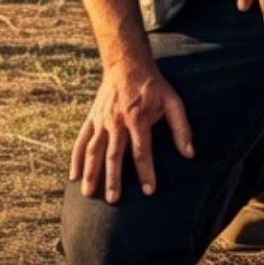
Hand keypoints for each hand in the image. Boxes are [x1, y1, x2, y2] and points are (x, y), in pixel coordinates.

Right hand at [70, 60, 193, 201]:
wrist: (126, 64)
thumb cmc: (153, 86)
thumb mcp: (173, 102)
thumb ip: (181, 128)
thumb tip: (190, 154)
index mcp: (137, 118)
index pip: (141, 151)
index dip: (146, 172)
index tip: (149, 192)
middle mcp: (116, 121)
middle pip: (113, 154)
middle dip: (113, 178)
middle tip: (114, 200)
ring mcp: (101, 120)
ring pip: (93, 150)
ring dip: (91, 172)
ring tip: (89, 194)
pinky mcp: (92, 119)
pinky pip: (81, 140)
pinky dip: (76, 158)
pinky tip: (74, 176)